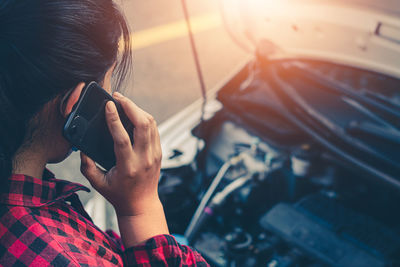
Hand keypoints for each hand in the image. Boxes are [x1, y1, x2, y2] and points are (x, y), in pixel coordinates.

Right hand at [80, 92, 161, 216]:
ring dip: (138, 109)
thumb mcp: (98, 183)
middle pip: (142, 125)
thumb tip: (82, 147)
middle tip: (117, 97)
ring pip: (151, 124)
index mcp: (128, 167)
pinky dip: (145, 117)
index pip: (122, 138)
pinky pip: (154, 129)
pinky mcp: (159, 152)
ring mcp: (154, 155)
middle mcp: (144, 159)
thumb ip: (87, 166)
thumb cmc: (118, 194)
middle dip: (130, 106)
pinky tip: (134, 113)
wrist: (141, 205)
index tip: (108, 105)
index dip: (114, 119)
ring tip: (124, 102)